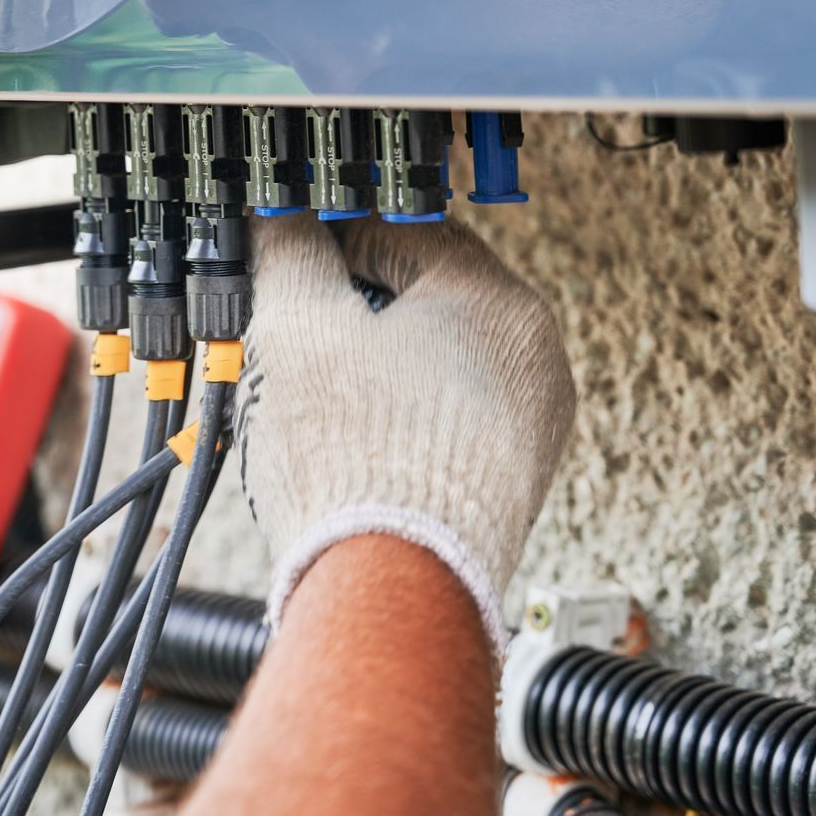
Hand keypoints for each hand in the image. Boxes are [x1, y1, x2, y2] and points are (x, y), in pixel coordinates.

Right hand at [237, 216, 575, 654]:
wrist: (390, 594)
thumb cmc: (359, 468)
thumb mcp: (297, 326)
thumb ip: (289, 251)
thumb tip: (281, 221)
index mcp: (502, 307)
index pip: (407, 231)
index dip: (333, 238)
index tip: (290, 256)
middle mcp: (533, 365)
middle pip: (424, 301)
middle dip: (352, 311)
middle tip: (291, 330)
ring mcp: (528, 432)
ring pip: (431, 367)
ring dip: (369, 370)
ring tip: (310, 397)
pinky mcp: (505, 488)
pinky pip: (442, 425)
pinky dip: (392, 422)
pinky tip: (345, 445)